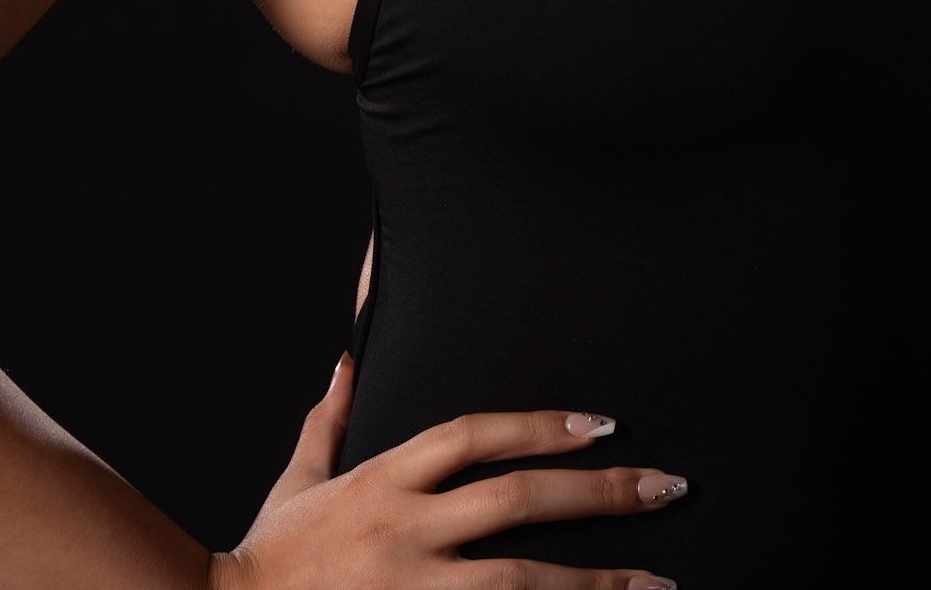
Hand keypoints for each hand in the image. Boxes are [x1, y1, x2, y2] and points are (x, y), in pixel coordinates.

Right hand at [207, 352, 684, 589]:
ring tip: (656, 584)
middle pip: (517, 500)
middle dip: (598, 493)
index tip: (605, 423)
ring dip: (595, 583)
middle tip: (664, 486)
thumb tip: (345, 362)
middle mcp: (405, 530)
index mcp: (383, 480)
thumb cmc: (266, 559)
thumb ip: (330, 422)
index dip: (543, 423)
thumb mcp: (297, 482)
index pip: (476, 434)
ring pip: (521, 582)